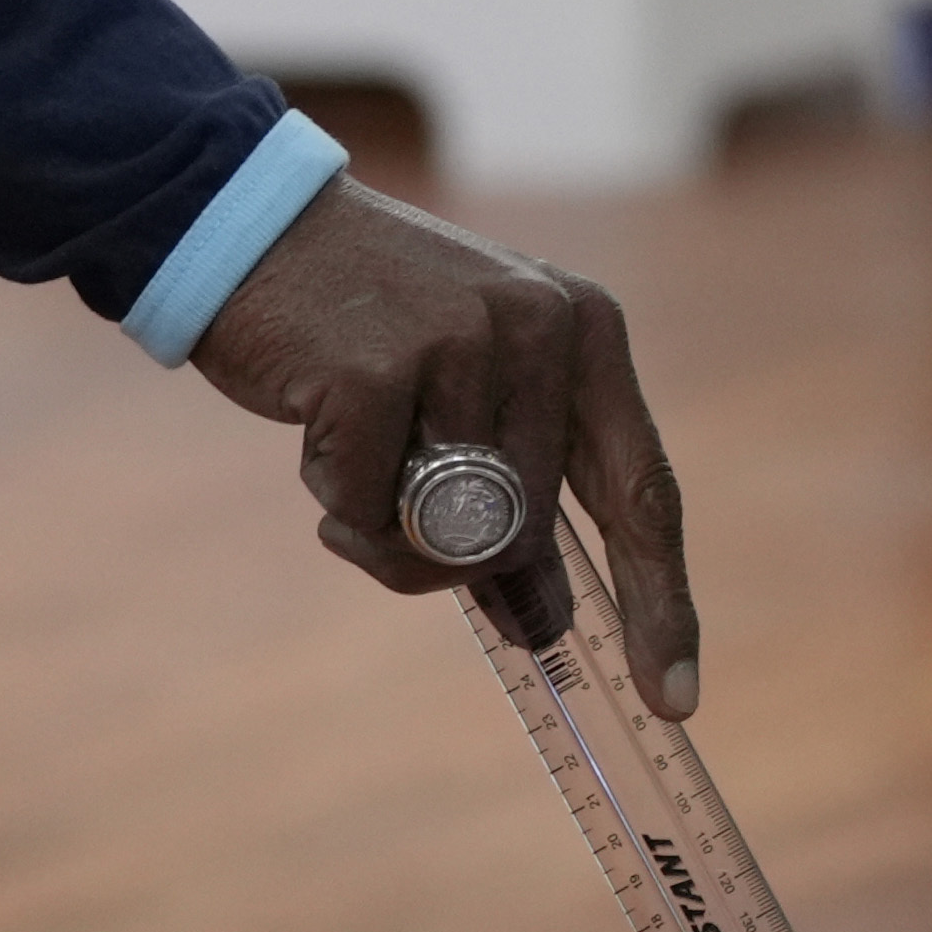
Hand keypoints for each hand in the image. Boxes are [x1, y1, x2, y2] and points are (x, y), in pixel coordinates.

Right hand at [188, 173, 701, 715]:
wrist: (256, 232)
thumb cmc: (369, 326)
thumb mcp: (472, 393)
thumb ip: (518, 497)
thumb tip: (544, 629)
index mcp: (588, 333)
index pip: (645, 492)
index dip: (661, 602)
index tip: (675, 699)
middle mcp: (545, 327)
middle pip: (527, 536)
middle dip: (452, 554)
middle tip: (390, 498)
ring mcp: (466, 342)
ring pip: (449, 535)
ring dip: (381, 526)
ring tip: (348, 440)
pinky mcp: (381, 368)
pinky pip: (367, 514)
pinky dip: (334, 503)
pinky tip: (314, 425)